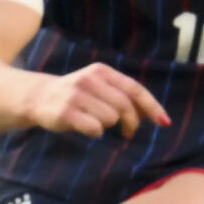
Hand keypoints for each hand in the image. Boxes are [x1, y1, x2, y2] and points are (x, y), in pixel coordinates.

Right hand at [24, 63, 169, 138]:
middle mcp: (90, 79)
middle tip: (128, 132)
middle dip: (131, 122)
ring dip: (107, 126)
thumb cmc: (77, 96)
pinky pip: (94, 128)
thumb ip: (123, 97)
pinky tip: (85, 128)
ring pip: (110, 118)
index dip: (151, 106)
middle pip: (124, 106)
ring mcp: (76, 95)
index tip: (164, 122)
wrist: (39, 97)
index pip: (134, 88)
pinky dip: (94, 132)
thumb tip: (155, 115)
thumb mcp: (100, 88)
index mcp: (102, 71)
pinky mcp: (66, 112)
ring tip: (95, 122)